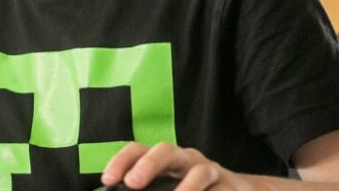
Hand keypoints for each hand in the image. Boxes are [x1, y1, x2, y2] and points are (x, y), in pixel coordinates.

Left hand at [102, 142, 254, 189]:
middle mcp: (185, 159)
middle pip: (165, 150)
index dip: (121, 161)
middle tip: (133, 184)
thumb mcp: (167, 188)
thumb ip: (146, 190)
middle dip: (148, 165)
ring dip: (186, 188)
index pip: (138, 150)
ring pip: (199, 172)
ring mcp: (210, 170)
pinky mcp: (230, 186)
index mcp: (164, 160)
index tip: (108, 180)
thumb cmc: (191, 190)